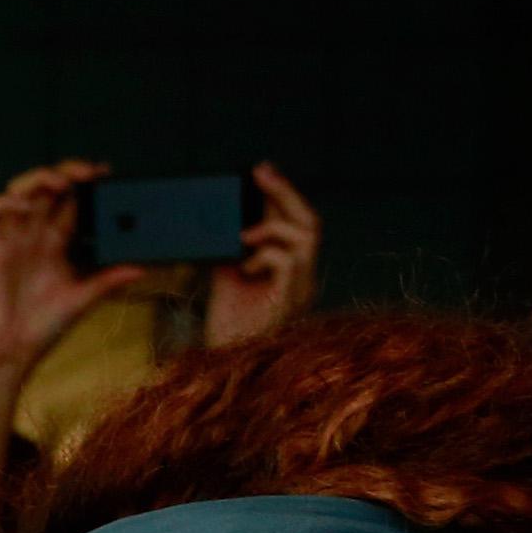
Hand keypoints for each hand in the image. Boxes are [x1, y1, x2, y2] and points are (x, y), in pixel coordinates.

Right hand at [0, 161, 152, 386]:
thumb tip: (142, 269)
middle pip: (47, 187)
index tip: (106, 174)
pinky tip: (24, 206)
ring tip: (61, 184)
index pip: (71, 201)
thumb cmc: (44, 329)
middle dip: (67, 172)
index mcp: (56, 244)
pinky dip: (5, 201)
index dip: (86, 183)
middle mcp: (34, 236)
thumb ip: (109, 280)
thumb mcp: (83, 299)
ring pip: (19, 190)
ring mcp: (12, 240)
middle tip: (89, 172)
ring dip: (37, 179)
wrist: (13, 352)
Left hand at [203, 163, 322, 346]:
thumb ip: (234, 241)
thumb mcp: (228, 269)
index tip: (261, 170)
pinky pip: (289, 261)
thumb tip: (227, 207)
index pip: (299, 222)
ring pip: (306, 237)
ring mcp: (301, 291)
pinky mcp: (290, 303)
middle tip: (260, 172)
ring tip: (245, 236)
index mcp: (294, 269)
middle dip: (286, 192)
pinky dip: (265, 254)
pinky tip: (245, 267)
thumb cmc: (226, 321)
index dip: (284, 193)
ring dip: (273, 226)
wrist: (220, 361)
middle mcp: (304, 278)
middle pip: (311, 222)